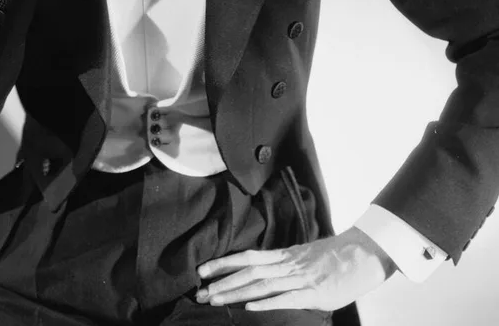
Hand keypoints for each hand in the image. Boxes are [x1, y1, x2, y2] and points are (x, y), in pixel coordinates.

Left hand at [196, 227, 395, 311]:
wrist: (363, 254)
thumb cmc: (336, 257)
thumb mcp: (306, 257)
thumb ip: (287, 265)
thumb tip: (268, 271)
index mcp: (285, 256)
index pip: (248, 257)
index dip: (224, 262)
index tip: (203, 269)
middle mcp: (287, 265)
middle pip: (248, 271)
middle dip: (222, 282)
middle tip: (200, 292)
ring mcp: (300, 279)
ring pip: (261, 284)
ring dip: (236, 292)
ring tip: (215, 299)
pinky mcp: (314, 294)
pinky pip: (286, 299)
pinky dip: (267, 303)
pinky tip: (249, 307)